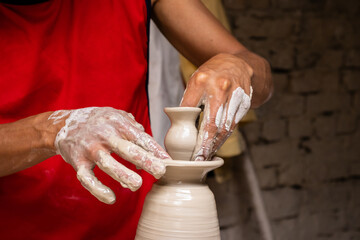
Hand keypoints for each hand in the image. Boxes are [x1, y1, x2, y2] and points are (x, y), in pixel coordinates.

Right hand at [49, 107, 169, 203]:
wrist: (63, 124)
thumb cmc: (97, 121)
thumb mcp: (115, 115)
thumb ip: (133, 127)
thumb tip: (149, 145)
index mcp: (117, 123)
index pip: (140, 137)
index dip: (155, 149)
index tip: (168, 161)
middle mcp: (104, 135)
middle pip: (126, 149)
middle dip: (145, 160)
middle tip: (161, 172)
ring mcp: (90, 149)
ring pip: (108, 163)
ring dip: (123, 174)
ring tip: (137, 185)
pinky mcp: (78, 162)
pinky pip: (87, 178)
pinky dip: (97, 190)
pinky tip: (111, 198)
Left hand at [181, 53, 252, 160]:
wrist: (237, 63)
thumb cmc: (211, 74)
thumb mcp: (194, 82)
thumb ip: (188, 102)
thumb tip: (179, 124)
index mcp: (202, 80)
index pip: (194, 111)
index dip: (194, 134)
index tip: (191, 151)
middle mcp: (221, 87)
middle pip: (214, 123)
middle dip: (206, 145)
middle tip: (199, 159)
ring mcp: (236, 94)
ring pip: (226, 126)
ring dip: (216, 144)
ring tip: (207, 156)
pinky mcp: (245, 102)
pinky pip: (234, 123)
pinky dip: (224, 136)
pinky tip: (217, 144)